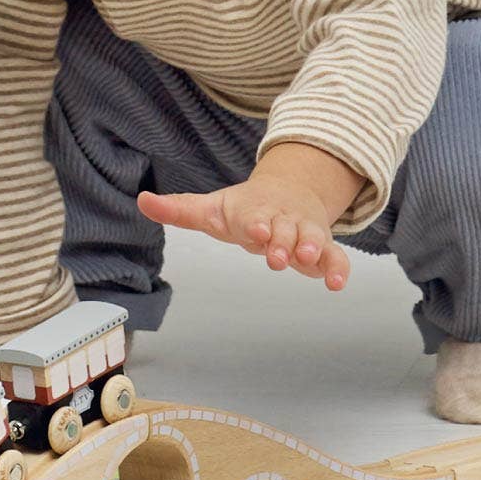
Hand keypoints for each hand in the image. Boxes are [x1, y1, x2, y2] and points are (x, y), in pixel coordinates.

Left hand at [136, 170, 350, 289]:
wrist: (287, 194)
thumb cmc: (243, 209)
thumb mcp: (209, 209)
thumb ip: (178, 209)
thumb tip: (142, 200)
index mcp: (254, 210)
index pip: (254, 216)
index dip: (255, 223)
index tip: (255, 230)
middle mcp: (282, 220)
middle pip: (285, 229)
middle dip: (282, 242)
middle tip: (278, 255)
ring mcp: (304, 232)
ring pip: (311, 239)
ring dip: (311, 249)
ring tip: (307, 260)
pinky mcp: (322, 247)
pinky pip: (335, 257)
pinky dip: (339, 269)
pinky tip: (338, 285)